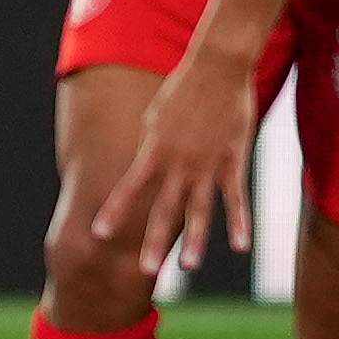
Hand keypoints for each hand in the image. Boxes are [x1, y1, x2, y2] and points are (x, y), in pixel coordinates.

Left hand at [93, 49, 255, 276]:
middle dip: (153, 241)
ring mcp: (206, 164)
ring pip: (199, 210)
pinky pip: (235, 198)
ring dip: (195, 241)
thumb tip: (144, 168)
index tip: (99, 235)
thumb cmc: (182, 89)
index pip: (129, 188)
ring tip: (188, 267)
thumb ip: (150, 147)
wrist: (216, 67)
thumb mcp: (154, 118)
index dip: (115, 212)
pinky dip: (239, 222)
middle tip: (143, 271)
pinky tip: (240, 247)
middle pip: (163, 208)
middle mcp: (177, 162)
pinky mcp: (233, 161)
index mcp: (153, 150)